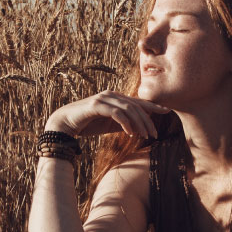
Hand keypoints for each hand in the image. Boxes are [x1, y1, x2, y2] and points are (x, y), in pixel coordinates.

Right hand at [45, 90, 169, 138]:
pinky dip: (125, 123)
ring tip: (145, 135)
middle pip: (136, 105)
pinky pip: (116, 113)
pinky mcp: (96, 105)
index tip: (167, 111)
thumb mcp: (110, 124)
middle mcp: (111, 95)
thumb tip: (140, 128)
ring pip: (128, 109)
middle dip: (148, 120)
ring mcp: (103, 98)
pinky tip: (130, 134)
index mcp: (115, 98)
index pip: (138, 101)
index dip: (153, 106)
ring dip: (139, 123)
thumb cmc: (88, 124)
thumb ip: (124, 123)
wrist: (64, 124)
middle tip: (155, 134)